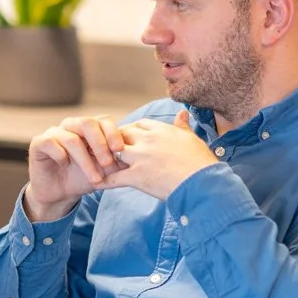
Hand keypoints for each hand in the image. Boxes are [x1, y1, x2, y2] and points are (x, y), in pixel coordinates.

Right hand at [24, 115, 126, 220]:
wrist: (59, 194)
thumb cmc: (81, 178)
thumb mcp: (103, 171)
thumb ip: (115, 162)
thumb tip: (131, 158)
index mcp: (88, 128)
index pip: (103, 120)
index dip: (112, 133)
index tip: (120, 150)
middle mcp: (71, 126)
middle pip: (87, 123)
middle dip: (100, 144)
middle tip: (108, 163)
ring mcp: (54, 133)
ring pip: (72, 139)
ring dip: (86, 161)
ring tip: (95, 178)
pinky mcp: (38, 143)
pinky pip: (51, 143)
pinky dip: (61, 155)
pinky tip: (65, 166)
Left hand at [101, 110, 217, 200]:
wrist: (202, 182)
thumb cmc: (201, 162)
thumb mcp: (192, 139)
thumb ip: (182, 126)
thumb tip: (183, 113)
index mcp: (161, 130)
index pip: (140, 124)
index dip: (133, 130)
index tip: (130, 136)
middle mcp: (148, 140)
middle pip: (122, 134)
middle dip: (115, 141)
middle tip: (108, 149)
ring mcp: (140, 158)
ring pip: (114, 152)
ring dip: (105, 158)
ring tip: (97, 164)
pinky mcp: (137, 176)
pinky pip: (114, 177)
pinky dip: (103, 181)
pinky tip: (95, 184)